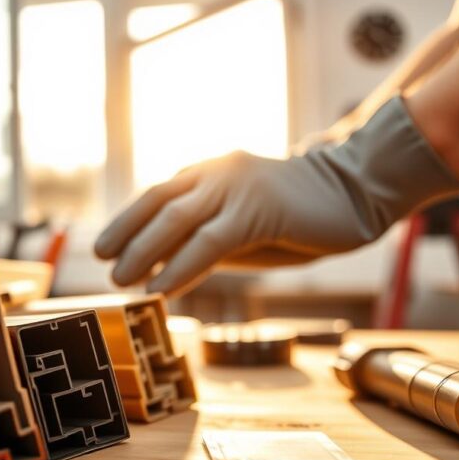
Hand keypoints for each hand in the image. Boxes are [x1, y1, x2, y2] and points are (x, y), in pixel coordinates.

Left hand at [94, 97, 458, 294]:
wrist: (356, 191)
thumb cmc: (298, 214)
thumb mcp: (244, 226)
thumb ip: (209, 236)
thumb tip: (165, 264)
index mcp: (210, 171)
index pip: (157, 195)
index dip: (128, 220)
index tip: (104, 246)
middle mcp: (216, 172)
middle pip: (157, 202)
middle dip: (125, 233)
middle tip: (102, 262)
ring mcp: (235, 188)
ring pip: (175, 220)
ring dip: (142, 252)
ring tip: (121, 280)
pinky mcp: (257, 210)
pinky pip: (208, 242)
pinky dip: (180, 266)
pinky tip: (161, 287)